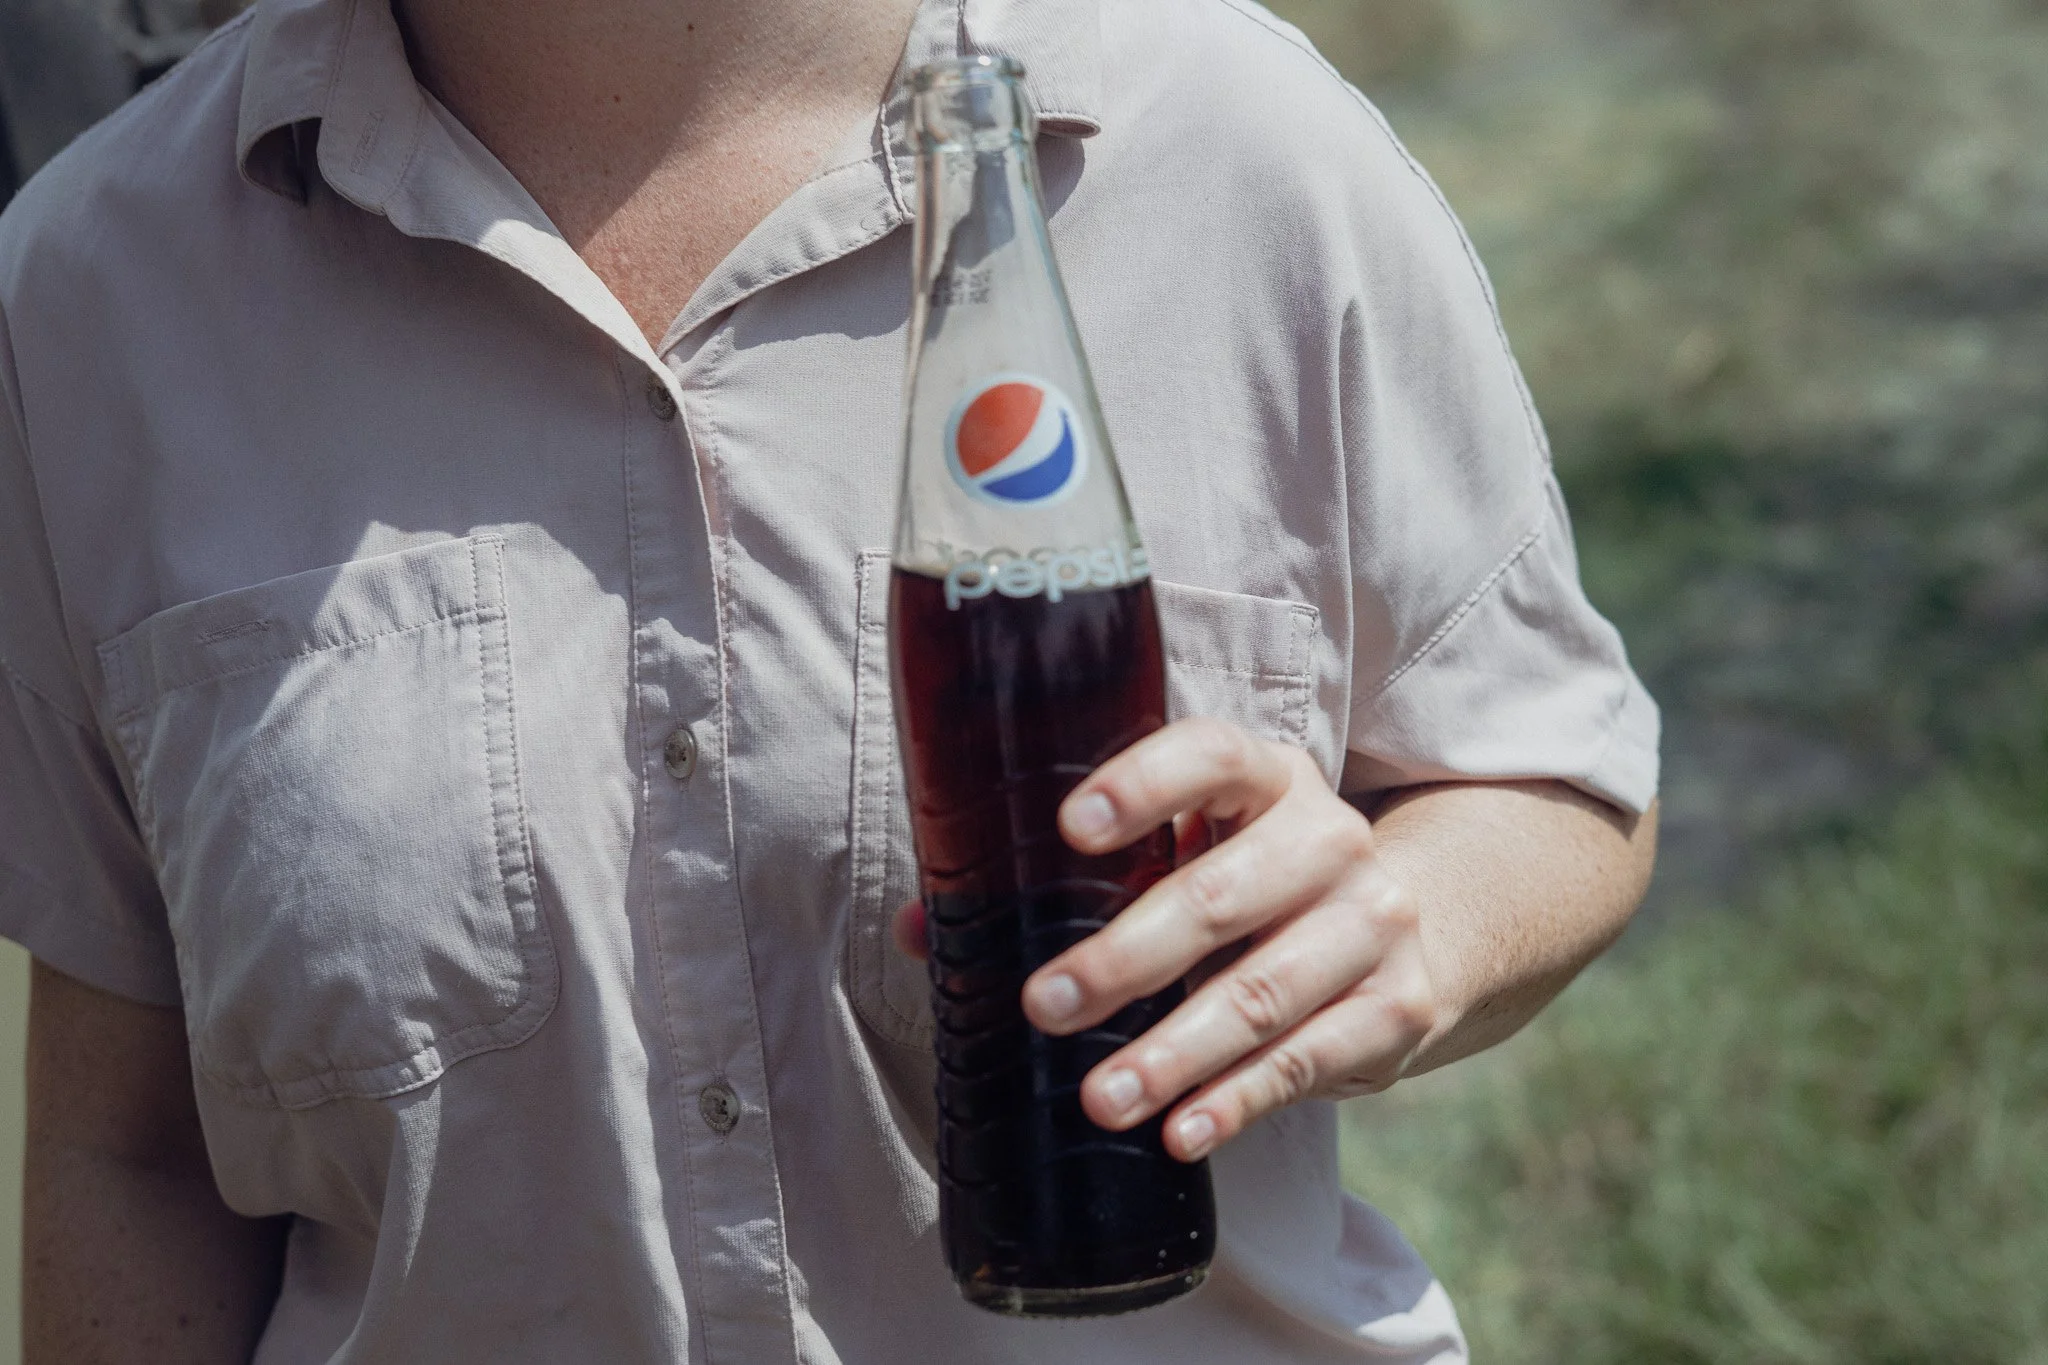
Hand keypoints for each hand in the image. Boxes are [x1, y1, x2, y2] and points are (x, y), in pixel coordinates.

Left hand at [892, 717, 1440, 1161]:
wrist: (1415, 922)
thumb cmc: (1251, 879)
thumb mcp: (1186, 851)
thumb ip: (1065, 881)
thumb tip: (924, 930)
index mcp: (1265, 775)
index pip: (1209, 754)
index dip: (1142, 785)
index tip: (1069, 827)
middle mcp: (1328, 836)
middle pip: (1222, 894)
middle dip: (1124, 956)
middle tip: (1042, 1004)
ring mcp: (1372, 920)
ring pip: (1264, 992)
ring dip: (1174, 1051)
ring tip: (1099, 1096)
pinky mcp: (1395, 1005)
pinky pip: (1309, 1059)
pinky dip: (1239, 1101)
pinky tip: (1182, 1131)